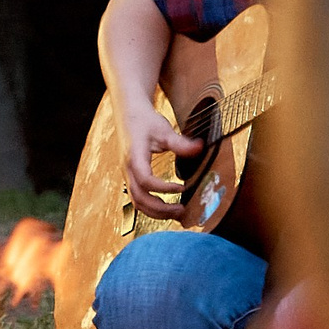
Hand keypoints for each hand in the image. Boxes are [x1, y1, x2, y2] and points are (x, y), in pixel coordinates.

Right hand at [119, 96, 201, 219]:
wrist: (128, 115)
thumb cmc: (145, 121)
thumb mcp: (163, 129)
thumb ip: (181, 142)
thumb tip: (200, 148)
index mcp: (134, 158)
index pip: (145, 180)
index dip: (163, 188)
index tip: (182, 188)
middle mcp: (128, 170)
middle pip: (139, 198)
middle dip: (160, 208)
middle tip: (181, 210)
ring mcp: (128, 175)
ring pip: (137, 202)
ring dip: (156, 212)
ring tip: (176, 213)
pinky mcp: (131, 177)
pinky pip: (138, 198)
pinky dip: (151, 207)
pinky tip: (166, 208)